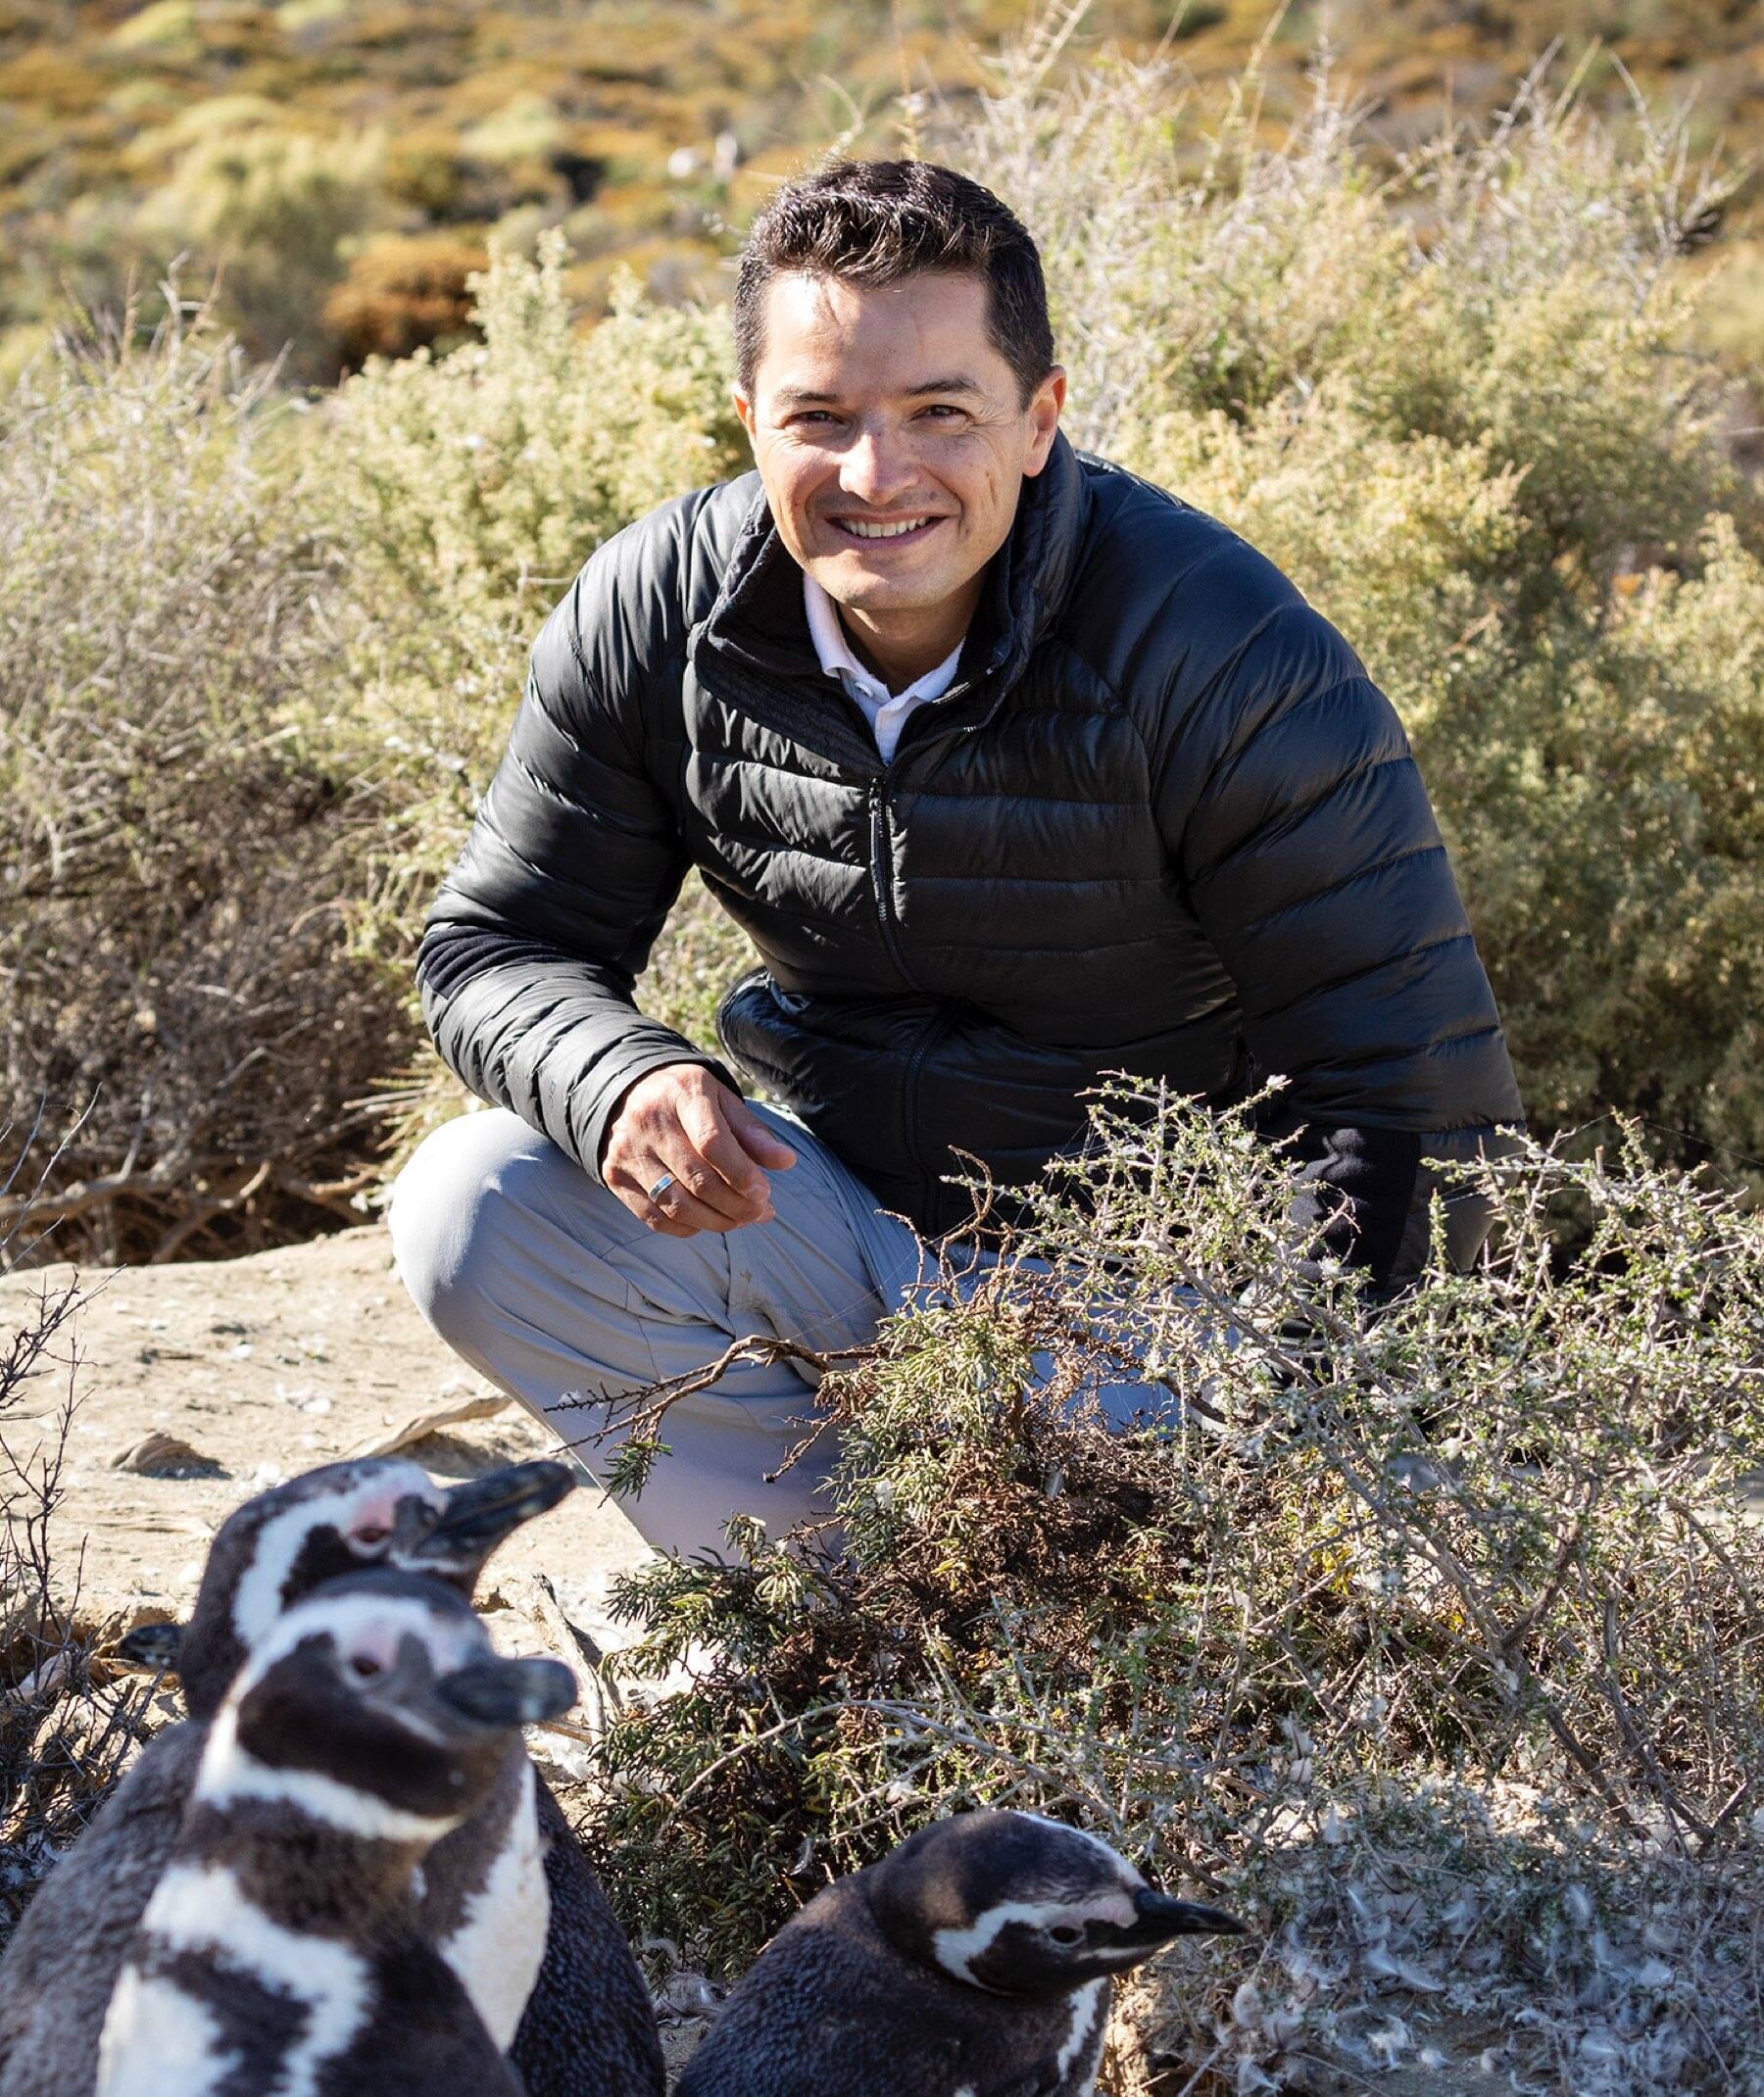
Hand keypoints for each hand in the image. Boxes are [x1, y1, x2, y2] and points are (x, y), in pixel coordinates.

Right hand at [601, 1064, 795, 1236]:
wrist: (630, 1092)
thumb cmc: (688, 1100)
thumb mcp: (723, 1102)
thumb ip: (753, 1133)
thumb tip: (786, 1162)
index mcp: (683, 1094)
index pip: (712, 1143)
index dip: (741, 1174)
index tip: (764, 1191)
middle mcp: (649, 1122)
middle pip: (697, 1180)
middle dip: (737, 1205)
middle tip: (761, 1212)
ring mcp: (627, 1151)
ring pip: (677, 1204)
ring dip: (716, 1222)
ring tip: (741, 1220)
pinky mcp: (615, 1176)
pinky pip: (654, 1217)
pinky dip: (687, 1227)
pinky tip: (708, 1221)